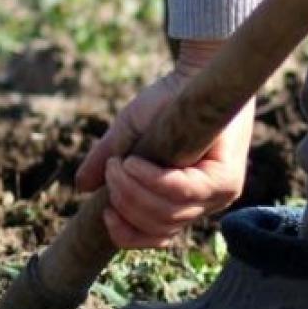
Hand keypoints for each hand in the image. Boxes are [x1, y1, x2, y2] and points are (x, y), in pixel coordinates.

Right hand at [74, 40, 254, 248]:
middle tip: (111, 171)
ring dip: (132, 191)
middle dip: (124, 203)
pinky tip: (133, 162)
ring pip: (168, 214)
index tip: (105, 212)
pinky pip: (181, 192)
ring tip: (119, 164)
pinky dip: (150, 180)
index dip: (127, 234)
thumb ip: (108, 160)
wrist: (195, 71)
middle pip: (159, 227)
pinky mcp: (226, 180)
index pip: (156, 237)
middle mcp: (205, 204)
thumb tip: (81, 187)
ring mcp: (219, 195)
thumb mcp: (129, 134)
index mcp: (184, 202)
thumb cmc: (166, 101)